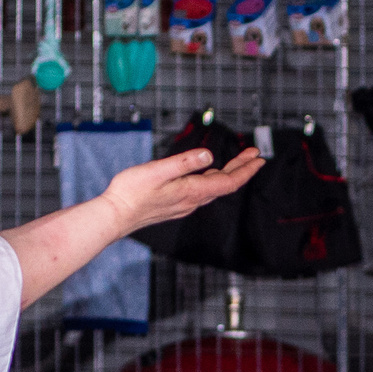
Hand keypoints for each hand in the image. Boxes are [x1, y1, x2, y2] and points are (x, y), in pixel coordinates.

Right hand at [101, 145, 266, 236]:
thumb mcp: (157, 171)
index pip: (228, 182)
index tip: (258, 158)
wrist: (114, 216)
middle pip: (224, 185)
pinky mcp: (175, 205)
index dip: (246, 170)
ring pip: (214, 188)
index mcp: (191, 191)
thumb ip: (184, 163)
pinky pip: (202, 192)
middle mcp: (191, 201)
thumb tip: (209, 156)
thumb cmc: (130, 193)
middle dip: (242, 169)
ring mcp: (184, 204)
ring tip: (238, 161)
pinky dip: (213, 180)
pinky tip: (209, 174)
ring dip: (228, 174)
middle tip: (254, 155)